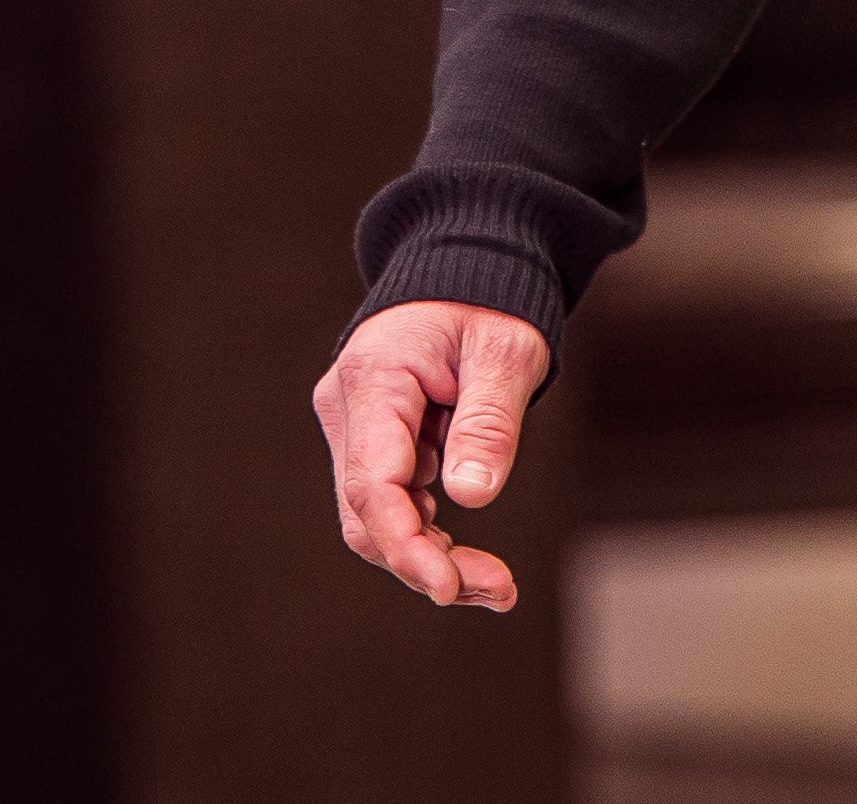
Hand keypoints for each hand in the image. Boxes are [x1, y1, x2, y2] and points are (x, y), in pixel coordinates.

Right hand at [315, 298, 553, 610]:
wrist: (469, 264)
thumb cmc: (491, 299)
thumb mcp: (506, 351)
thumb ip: (488, 421)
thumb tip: (472, 498)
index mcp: (375, 378)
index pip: (372, 483)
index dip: (405, 545)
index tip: (448, 587)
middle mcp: (350, 406)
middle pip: (367, 513)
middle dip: (427, 563)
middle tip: (500, 592)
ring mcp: (357, 425)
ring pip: (377, 517)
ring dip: (432, 558)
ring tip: (498, 587)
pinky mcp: (376, 439)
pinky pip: (393, 502)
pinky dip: (430, 536)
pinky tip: (473, 563)